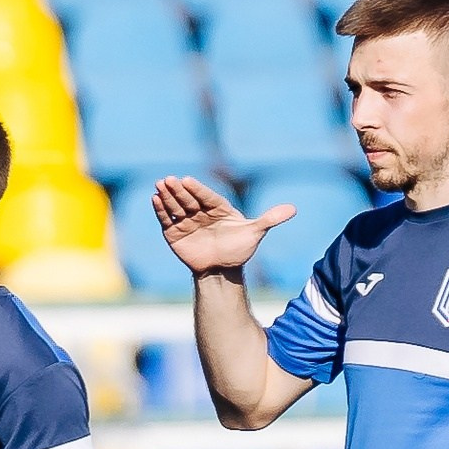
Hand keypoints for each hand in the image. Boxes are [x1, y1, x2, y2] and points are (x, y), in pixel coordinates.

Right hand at [151, 177, 294, 277]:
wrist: (221, 270)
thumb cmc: (238, 250)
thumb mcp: (255, 233)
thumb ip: (270, 219)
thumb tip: (293, 209)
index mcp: (218, 208)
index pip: (206, 196)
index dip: (197, 189)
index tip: (187, 180)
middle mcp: (201, 212)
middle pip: (188, 198)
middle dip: (178, 190)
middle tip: (168, 179)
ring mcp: (187, 221)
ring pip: (176, 206)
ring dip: (167, 196)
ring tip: (159, 185)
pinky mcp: (175, 233)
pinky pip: (167, 219)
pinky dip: (161, 210)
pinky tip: (154, 200)